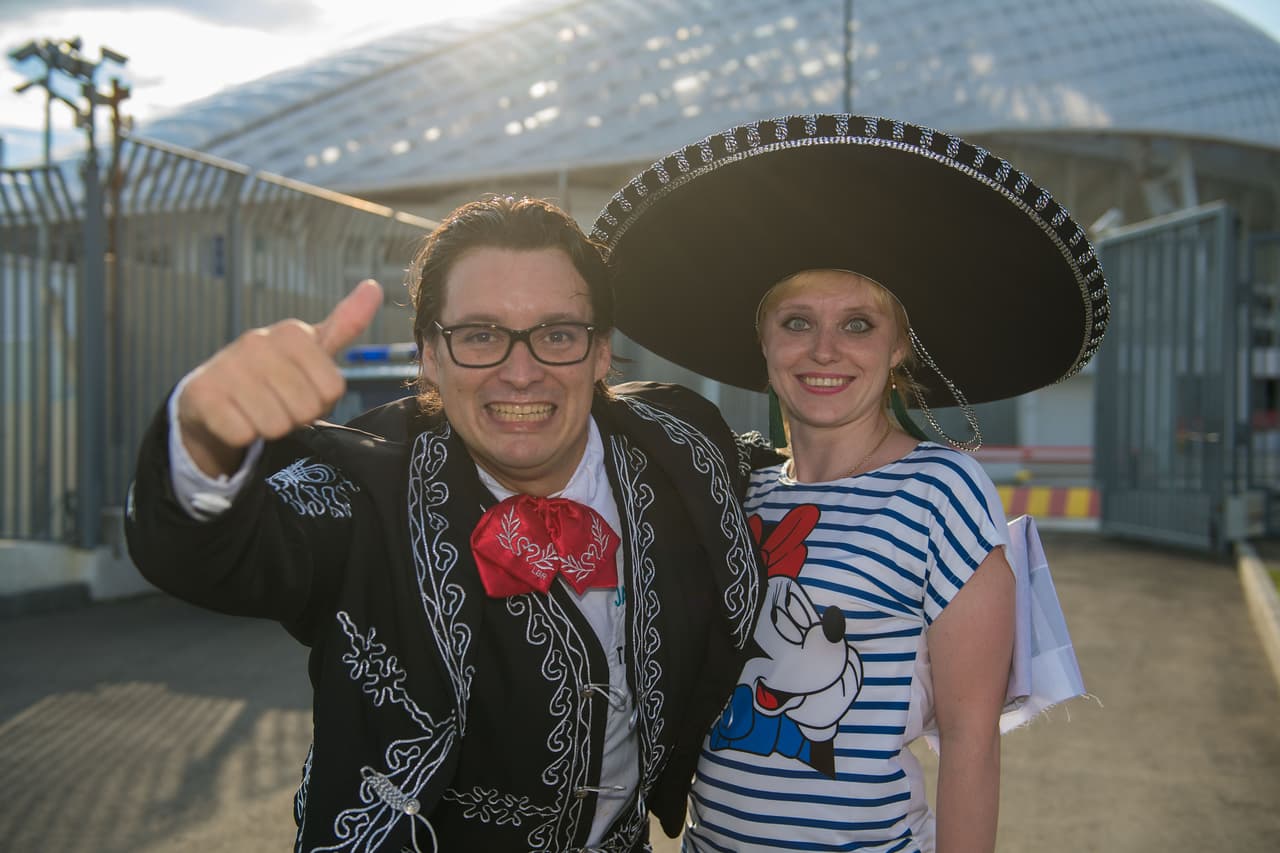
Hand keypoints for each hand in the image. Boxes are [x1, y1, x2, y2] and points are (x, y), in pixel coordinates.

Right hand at [176, 280, 383, 476]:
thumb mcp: (312, 348)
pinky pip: (242, 435)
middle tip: (278, 404)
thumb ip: (346, 323)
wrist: (212, 395)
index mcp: (290, 332)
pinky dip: (242, 436)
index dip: (321, 402)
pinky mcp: (202, 395)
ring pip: (275, 425)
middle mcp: (256, 342)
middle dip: (296, 417)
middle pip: (305, 409)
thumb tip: (374, 286)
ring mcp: (226, 366)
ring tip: (257, 410)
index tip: (302, 390)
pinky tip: (235, 418)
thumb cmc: (273, 374)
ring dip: (269, 428)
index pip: (332, 390)